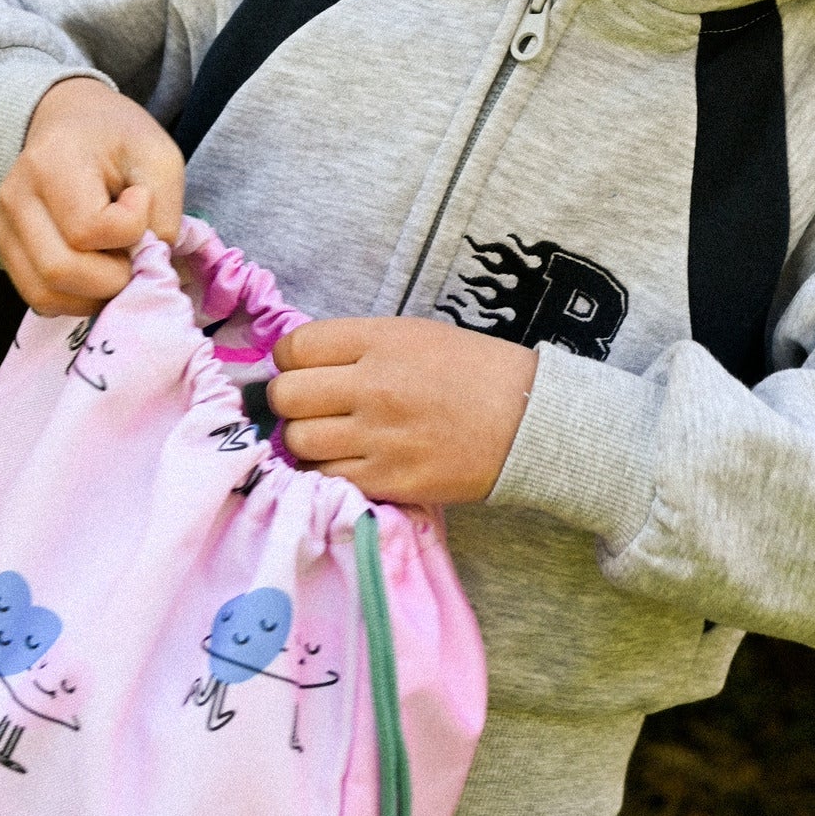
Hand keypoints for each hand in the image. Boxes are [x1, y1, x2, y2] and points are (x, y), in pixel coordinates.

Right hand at [0, 77, 183, 314]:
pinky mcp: (5, 250)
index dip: (131, 229)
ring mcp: (3, 227)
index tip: (141, 199)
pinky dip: (75, 298)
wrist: (72, 122)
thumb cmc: (119, 138)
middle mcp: (16, 197)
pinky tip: (96, 272)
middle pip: (60, 271)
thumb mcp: (160, 158)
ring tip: (117, 263)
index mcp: (52, 163)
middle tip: (135, 252)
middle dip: (113, 278)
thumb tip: (148, 268)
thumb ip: (164, 214)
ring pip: (45, 294)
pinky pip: (39, 298)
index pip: (88, 229)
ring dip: (94, 295)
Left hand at [269, 317, 537, 505]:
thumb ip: (358, 347)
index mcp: (380, 341)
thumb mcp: (416, 335)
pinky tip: (348, 462)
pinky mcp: (390, 480)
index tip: (301, 369)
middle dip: (289, 402)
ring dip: (305, 441)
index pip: (294, 347)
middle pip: (286, 397)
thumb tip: (302, 365)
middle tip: (308, 408)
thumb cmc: (474, 371)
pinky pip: (328, 478)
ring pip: (298, 442)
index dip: (289, 361)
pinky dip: (328, 472)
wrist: (528, 420)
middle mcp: (373, 386)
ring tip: (329, 438)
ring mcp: (380, 437)